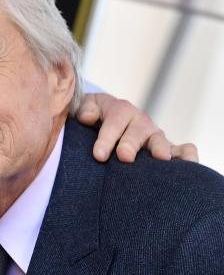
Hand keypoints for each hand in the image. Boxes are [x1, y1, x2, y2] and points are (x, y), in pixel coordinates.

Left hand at [77, 93, 198, 163]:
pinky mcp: (168, 149)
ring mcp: (155, 136)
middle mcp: (140, 122)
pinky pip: (184, 149)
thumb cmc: (95, 116)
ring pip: (160, 140)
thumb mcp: (87, 107)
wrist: (108, 118)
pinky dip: (188, 155)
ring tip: (161, 159)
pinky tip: (188, 166)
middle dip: (131, 143)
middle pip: (138, 131)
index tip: (99, 155)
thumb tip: (87, 117)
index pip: (115, 121)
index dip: (106, 138)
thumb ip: (86, 109)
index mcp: (121, 110)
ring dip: (161, 149)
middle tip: (124, 157)